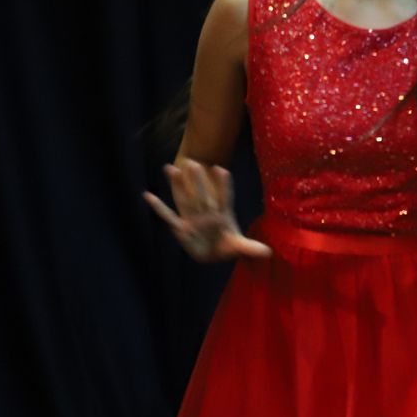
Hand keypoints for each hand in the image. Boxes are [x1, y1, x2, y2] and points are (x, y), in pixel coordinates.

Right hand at [142, 161, 271, 262]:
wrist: (213, 254)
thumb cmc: (226, 245)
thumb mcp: (239, 247)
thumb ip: (250, 248)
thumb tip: (268, 252)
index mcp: (223, 216)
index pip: (224, 198)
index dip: (223, 186)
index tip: (221, 169)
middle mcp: (206, 213)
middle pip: (201, 195)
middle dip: (197, 181)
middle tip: (193, 162)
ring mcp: (192, 219)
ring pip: (184, 199)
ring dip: (177, 185)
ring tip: (170, 167)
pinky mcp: (180, 228)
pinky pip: (168, 216)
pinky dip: (158, 207)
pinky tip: (148, 195)